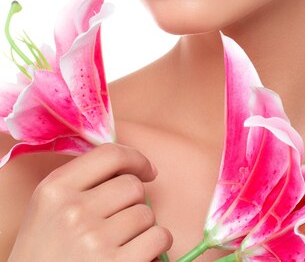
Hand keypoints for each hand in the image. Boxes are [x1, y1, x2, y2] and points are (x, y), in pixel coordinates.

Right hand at [7, 143, 171, 260]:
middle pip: (132, 185)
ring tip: (123, 240)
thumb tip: (129, 165)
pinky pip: (158, 237)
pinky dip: (157, 244)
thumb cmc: (44, 252)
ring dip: (143, 227)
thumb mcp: (48, 207)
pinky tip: (142, 251)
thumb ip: (80, 182)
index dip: (136, 159)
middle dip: (134, 201)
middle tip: (122, 219)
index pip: (110, 154)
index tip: (146, 170)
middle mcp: (73, 211)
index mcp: (55, 189)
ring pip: (146, 213)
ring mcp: (93, 240)